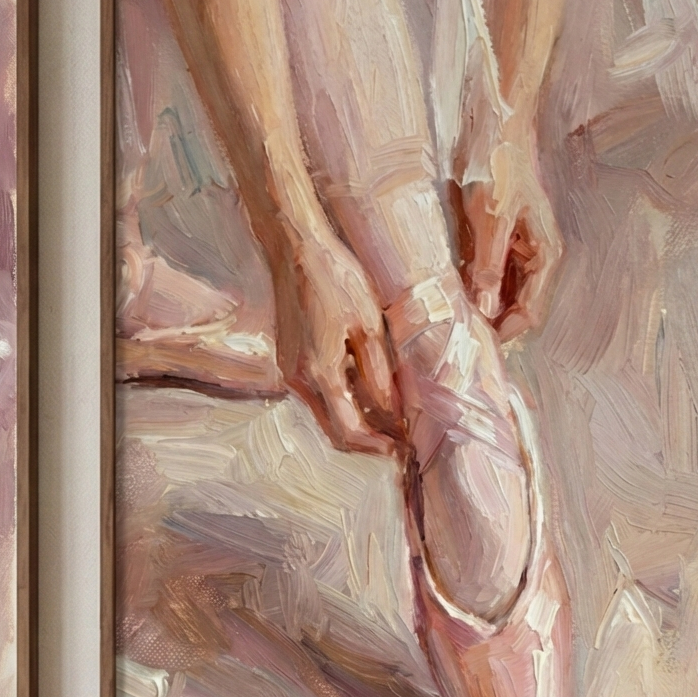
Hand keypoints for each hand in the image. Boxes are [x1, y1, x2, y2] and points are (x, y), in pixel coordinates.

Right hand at [272, 233, 401, 454]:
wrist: (296, 249)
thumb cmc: (337, 279)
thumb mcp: (369, 327)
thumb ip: (379, 376)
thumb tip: (392, 415)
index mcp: (319, 375)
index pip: (349, 432)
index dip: (379, 446)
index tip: (406, 447)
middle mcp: (298, 382)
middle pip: (336, 432)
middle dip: (370, 441)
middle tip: (404, 440)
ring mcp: (290, 374)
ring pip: (328, 415)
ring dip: (359, 423)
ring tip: (395, 418)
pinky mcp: (291, 362)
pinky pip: (320, 396)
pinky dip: (346, 404)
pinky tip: (372, 393)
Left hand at [455, 127, 563, 341]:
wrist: (494, 124)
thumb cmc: (498, 167)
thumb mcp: (491, 220)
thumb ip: (488, 268)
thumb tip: (484, 313)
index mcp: (543, 256)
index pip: (527, 315)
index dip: (499, 334)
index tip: (467, 341)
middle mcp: (532, 258)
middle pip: (510, 310)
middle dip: (484, 324)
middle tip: (448, 334)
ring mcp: (513, 250)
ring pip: (493, 296)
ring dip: (472, 307)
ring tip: (441, 315)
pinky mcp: (493, 241)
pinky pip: (480, 277)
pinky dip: (464, 286)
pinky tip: (442, 288)